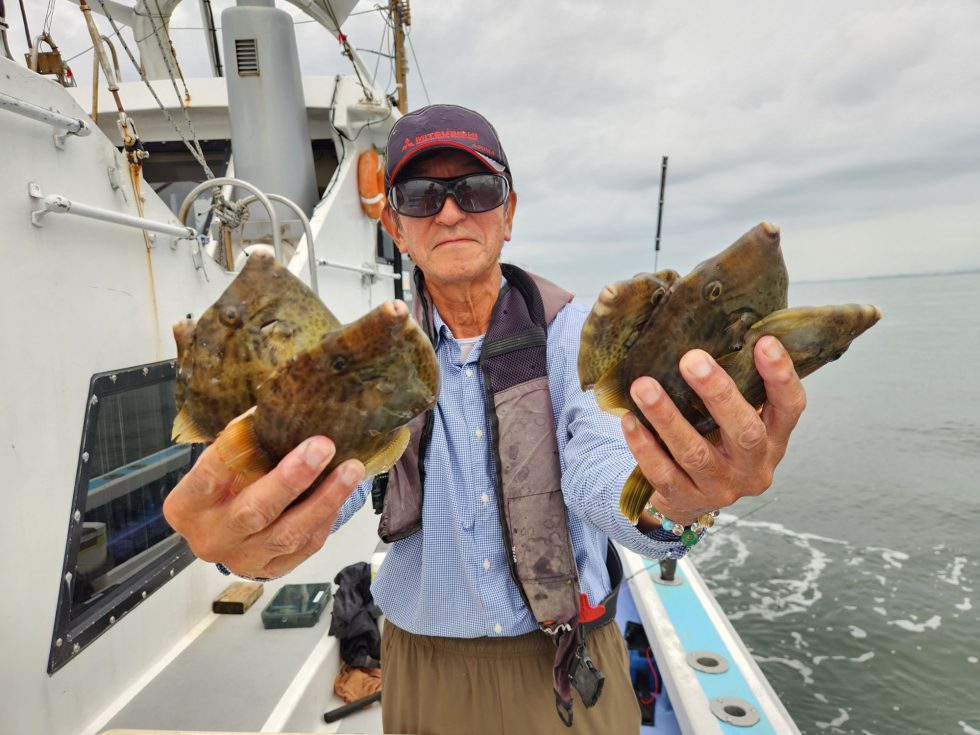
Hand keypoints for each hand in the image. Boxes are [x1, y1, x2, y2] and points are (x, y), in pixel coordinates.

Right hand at [163, 432, 364, 578]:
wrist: (225, 532)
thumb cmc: (225, 485)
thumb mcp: (220, 464)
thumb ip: (240, 443)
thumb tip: (278, 406)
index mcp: (187, 506)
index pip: (209, 475)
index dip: (236, 448)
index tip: (263, 420)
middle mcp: (211, 537)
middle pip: (253, 511)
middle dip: (291, 478)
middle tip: (322, 446)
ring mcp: (242, 558)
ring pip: (288, 533)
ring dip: (324, 499)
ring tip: (350, 469)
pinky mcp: (272, 569)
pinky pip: (306, 546)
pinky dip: (327, 516)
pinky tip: (342, 492)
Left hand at [621, 336, 805, 527]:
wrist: (687, 500)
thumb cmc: (713, 443)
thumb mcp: (733, 419)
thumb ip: (734, 386)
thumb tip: (710, 327)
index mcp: (773, 439)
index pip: (790, 407)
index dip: (780, 376)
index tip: (765, 341)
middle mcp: (753, 466)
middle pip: (745, 432)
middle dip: (718, 394)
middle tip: (692, 359)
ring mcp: (720, 487)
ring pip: (695, 453)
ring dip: (667, 417)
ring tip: (643, 386)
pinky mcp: (684, 499)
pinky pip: (662, 472)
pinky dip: (645, 445)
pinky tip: (629, 421)